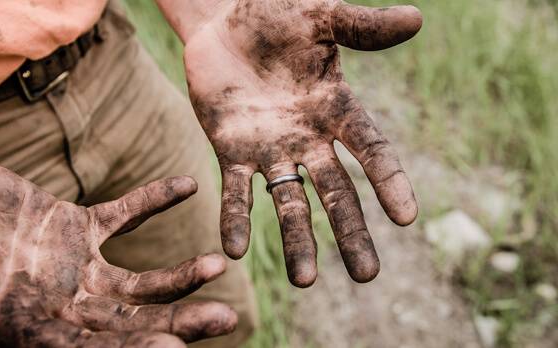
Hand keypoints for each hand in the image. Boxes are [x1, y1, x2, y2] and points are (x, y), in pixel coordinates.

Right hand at [0, 162, 236, 346]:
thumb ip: (7, 309)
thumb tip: (53, 331)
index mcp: (35, 331)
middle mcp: (64, 307)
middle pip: (134, 322)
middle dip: (179, 322)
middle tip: (226, 319)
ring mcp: (74, 267)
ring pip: (139, 281)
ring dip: (181, 274)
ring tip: (218, 265)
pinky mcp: (76, 227)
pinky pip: (124, 214)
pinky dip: (154, 200)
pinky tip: (187, 186)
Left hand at [176, 0, 420, 286]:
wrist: (223, 20)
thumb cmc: (275, 14)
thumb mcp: (320, 17)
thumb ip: (361, 27)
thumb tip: (415, 19)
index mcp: (336, 109)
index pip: (371, 149)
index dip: (389, 181)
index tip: (407, 217)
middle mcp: (308, 138)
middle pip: (335, 191)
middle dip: (349, 232)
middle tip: (367, 275)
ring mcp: (270, 149)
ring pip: (287, 201)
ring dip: (296, 239)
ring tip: (303, 281)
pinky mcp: (230, 150)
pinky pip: (235, 190)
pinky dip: (235, 218)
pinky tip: (234, 250)